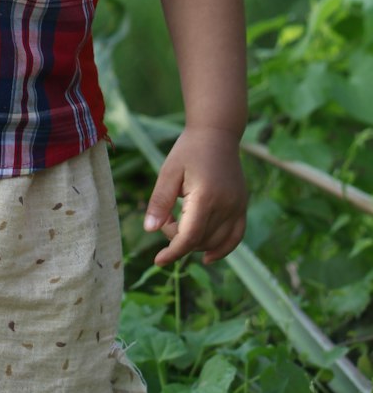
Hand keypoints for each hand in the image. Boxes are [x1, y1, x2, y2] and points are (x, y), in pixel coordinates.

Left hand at [143, 126, 246, 265]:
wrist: (216, 132)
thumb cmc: (188, 150)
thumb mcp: (168, 172)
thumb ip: (159, 202)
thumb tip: (149, 229)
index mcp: (206, 197)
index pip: (189, 237)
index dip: (173, 252)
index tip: (158, 260)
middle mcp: (226, 206)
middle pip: (201, 241)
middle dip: (179, 239)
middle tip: (166, 217)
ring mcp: (238, 207)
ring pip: (216, 242)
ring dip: (196, 242)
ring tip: (180, 222)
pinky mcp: (242, 206)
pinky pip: (235, 236)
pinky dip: (223, 249)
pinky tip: (208, 257)